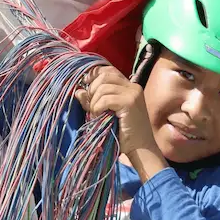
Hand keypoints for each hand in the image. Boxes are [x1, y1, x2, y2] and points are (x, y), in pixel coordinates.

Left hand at [75, 66, 167, 181]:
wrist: (140, 149)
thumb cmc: (123, 134)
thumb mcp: (105, 113)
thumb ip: (93, 101)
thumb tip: (78, 90)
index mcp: (129, 86)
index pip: (108, 70)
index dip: (94, 75)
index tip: (85, 86)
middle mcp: (132, 86)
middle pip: (104, 76)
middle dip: (92, 90)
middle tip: (91, 107)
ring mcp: (132, 93)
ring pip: (102, 88)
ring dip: (94, 103)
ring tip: (96, 115)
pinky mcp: (130, 102)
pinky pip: (105, 99)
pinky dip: (97, 108)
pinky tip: (99, 117)